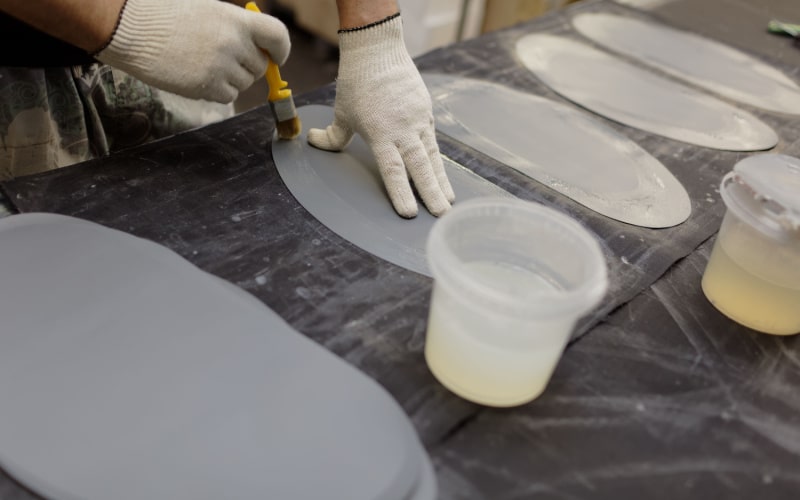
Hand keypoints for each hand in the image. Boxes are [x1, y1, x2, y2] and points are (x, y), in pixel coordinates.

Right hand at [96, 0, 289, 103]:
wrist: (130, 27)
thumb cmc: (164, 15)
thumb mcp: (207, 10)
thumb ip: (236, 28)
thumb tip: (261, 51)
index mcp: (236, 19)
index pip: (277, 36)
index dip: (281, 50)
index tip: (277, 57)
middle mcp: (233, 42)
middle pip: (260, 66)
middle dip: (248, 66)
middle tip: (223, 59)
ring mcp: (221, 65)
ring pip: (244, 83)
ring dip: (230, 79)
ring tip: (201, 62)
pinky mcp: (207, 86)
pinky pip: (228, 96)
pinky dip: (216, 91)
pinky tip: (194, 74)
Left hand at [307, 15, 454, 217]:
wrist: (378, 50)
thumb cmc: (356, 82)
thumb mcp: (341, 112)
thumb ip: (332, 136)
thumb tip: (313, 141)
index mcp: (380, 133)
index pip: (393, 169)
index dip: (401, 192)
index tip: (409, 213)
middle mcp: (403, 129)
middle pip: (420, 167)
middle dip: (431, 193)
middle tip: (440, 215)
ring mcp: (418, 121)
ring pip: (432, 157)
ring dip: (440, 181)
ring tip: (448, 202)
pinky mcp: (426, 112)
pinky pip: (433, 143)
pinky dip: (438, 162)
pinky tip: (443, 177)